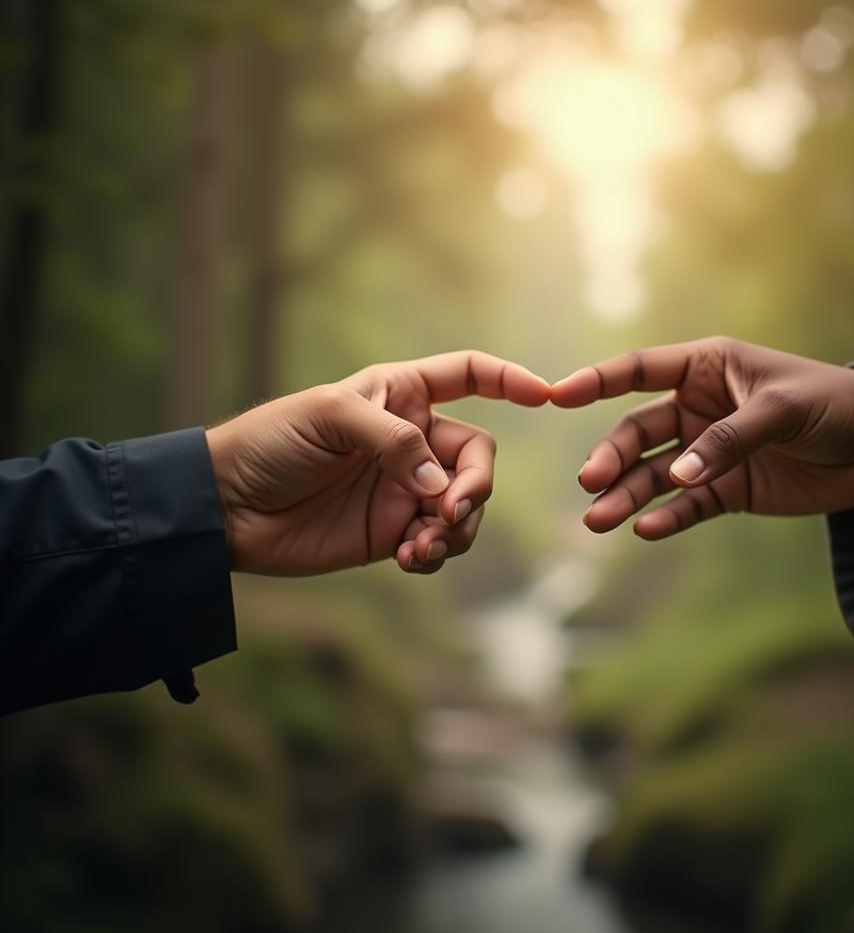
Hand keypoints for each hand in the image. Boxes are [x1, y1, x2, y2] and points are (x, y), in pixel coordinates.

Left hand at [205, 352, 548, 574]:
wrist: (227, 507)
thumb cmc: (272, 442)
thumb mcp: (329, 417)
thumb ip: (393, 441)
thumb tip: (440, 489)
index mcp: (400, 394)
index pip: (469, 374)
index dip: (510, 379)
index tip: (546, 395)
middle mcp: (411, 440)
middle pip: (478, 457)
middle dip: (474, 487)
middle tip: (448, 510)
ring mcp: (405, 488)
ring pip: (466, 507)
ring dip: (456, 527)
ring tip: (421, 544)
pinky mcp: (393, 532)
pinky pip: (439, 543)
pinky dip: (436, 553)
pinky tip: (409, 557)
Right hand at [550, 337, 853, 539]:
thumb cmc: (831, 405)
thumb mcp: (781, 411)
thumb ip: (728, 440)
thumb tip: (678, 477)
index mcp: (705, 368)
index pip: (639, 370)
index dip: (597, 381)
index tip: (557, 395)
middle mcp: (697, 408)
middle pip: (637, 431)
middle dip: (611, 457)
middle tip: (590, 483)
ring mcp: (707, 451)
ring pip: (653, 474)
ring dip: (625, 496)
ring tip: (598, 520)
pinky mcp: (725, 490)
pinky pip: (686, 505)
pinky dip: (666, 518)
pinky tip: (645, 530)